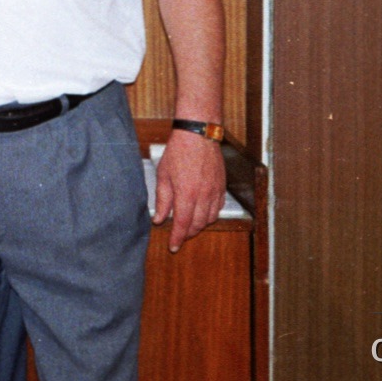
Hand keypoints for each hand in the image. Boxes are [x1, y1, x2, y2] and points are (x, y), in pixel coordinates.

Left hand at [153, 130, 225, 251]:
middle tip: (179, 235)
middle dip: (188, 233)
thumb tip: (159, 219)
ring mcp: (215, 191)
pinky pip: (219, 207)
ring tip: (189, 223)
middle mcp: (204, 195)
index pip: (183, 225)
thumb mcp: (164, 175)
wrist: (198, 134)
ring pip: (210, 219)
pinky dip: (210, 214)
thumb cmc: (178, 151)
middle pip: (197, 225)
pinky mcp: (222, 186)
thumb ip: (163, 199)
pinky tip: (202, 211)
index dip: (178, 238)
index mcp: (187, 194)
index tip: (173, 246)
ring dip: (199, 225)